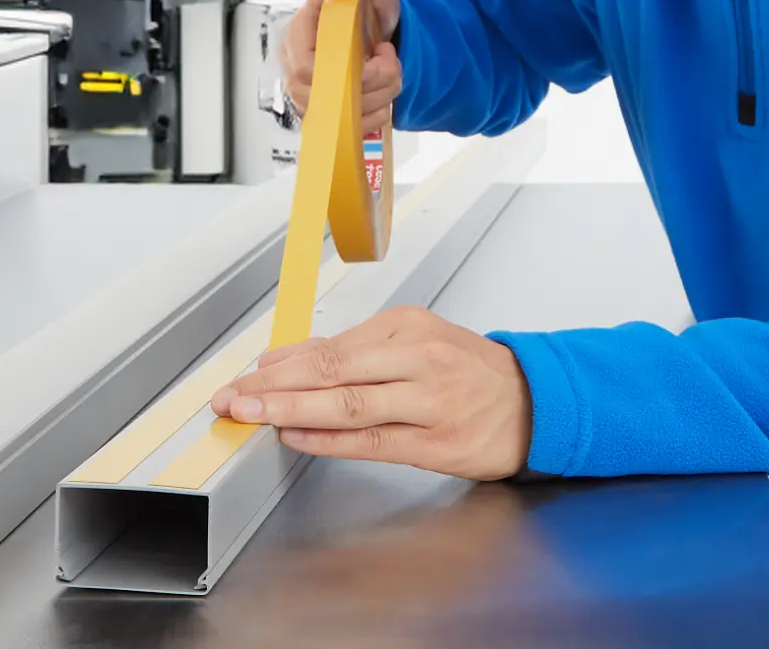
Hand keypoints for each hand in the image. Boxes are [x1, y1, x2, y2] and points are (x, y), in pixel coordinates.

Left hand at [210, 306, 531, 480]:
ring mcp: (428, 401)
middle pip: (333, 371)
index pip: (331, 346)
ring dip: (293, 410)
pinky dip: (329, 439)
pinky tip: (298, 437)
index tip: (246, 376)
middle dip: (275, 386)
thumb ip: (353, 351)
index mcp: (408, 327)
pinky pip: (372, 441)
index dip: (282, 363)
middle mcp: (418, 358)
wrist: (533, 403)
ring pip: (349, 405)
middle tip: (235, 397)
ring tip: (255, 416)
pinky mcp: (436, 442)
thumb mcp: (415, 342)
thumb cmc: (468, 372)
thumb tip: (288, 358)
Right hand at [280, 0, 401, 136]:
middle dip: (373, 82)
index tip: (375, 51)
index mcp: (297, 36)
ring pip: (342, 116)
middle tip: (390, 60)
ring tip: (391, 71)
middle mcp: (296, 68)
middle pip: (327, 97)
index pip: (306, 70)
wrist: (376, 28)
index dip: (344, 70)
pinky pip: (349, 129)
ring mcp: (309, 94)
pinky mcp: (326, 113)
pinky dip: (377, 114)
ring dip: (381, 96)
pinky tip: (384, 94)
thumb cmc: (364, 8)